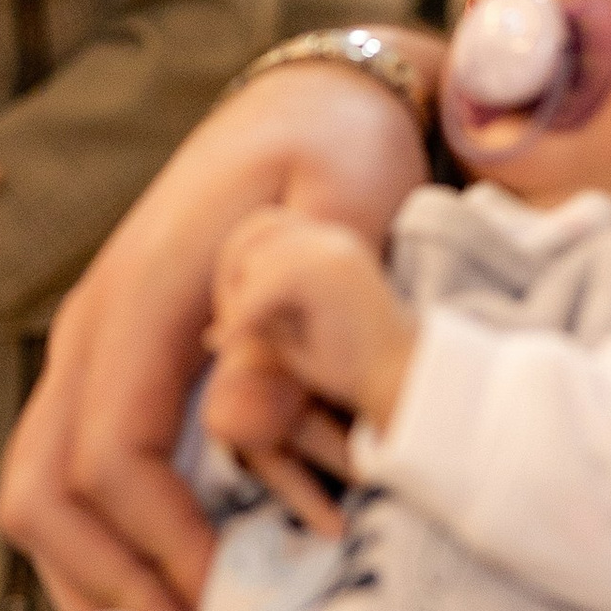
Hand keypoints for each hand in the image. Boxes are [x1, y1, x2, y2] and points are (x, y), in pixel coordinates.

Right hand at [0, 65, 429, 610]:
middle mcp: (91, 327)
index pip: (110, 454)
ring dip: (93, 580)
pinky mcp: (100, 368)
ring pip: (34, 497)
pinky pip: (62, 476)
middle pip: (40, 494)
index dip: (163, 547)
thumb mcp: (345, 206)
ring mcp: (84, 348)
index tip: (234, 605)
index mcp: (143, 294)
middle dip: (112, 587)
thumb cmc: (337, 154)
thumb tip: (239, 427)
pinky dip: (97, 548)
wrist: (305, 100)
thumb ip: (301, 310)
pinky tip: (165, 585)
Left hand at [211, 206, 418, 433]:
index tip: (231, 318)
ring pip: (254, 259)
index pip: (260, 229)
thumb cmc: (351, 366)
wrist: (401, 381)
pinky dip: (243, 315)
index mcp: (325, 243)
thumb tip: (209, 332)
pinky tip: (235, 342)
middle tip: (228, 328)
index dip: (234, 267)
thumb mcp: (293, 338)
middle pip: (250, 235)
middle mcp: (329, 238)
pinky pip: (265, 286)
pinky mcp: (330, 273)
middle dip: (228, 278)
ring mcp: (332, 251)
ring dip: (236, 299)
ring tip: (238, 337)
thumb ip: (258, 322)